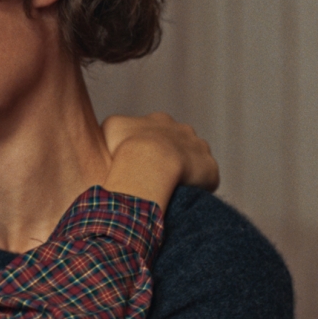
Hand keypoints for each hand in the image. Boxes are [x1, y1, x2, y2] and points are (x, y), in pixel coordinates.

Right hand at [102, 113, 218, 208]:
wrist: (149, 161)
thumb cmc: (124, 146)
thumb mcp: (110, 128)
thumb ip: (116, 129)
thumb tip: (116, 137)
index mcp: (159, 120)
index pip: (156, 130)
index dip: (147, 145)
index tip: (138, 159)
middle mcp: (183, 130)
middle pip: (179, 143)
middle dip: (168, 157)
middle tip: (152, 175)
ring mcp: (199, 148)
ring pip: (194, 161)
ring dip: (184, 173)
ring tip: (167, 190)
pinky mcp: (209, 170)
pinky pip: (204, 181)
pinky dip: (194, 188)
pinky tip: (180, 199)